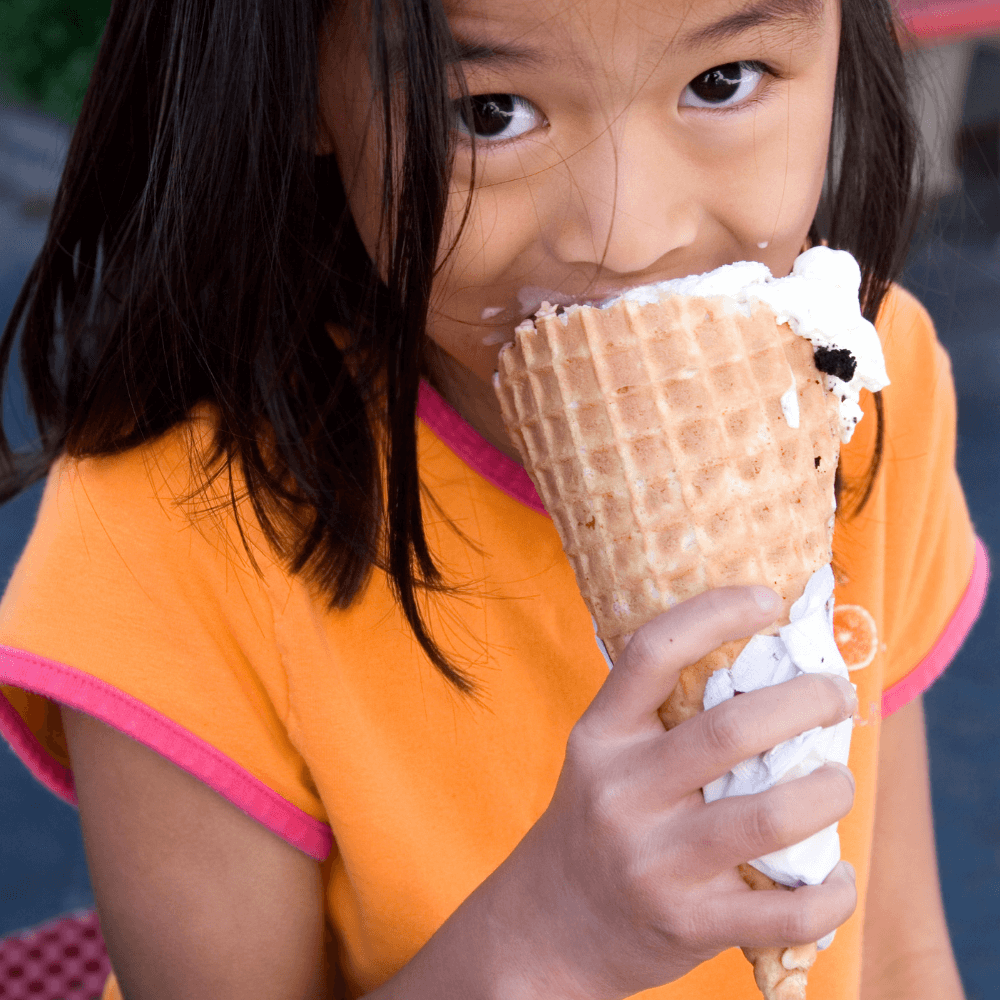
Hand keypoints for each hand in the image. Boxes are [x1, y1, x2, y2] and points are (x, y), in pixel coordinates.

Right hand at [500, 586, 857, 999]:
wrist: (552, 925)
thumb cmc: (596, 822)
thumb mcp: (604, 757)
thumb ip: (659, 715)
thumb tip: (761, 660)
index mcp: (601, 737)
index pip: (653, 652)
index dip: (715, 613)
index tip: (768, 599)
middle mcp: (622, 793)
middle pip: (731, 729)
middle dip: (807, 702)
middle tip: (836, 695)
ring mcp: (654, 862)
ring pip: (770, 814)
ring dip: (829, 791)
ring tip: (839, 781)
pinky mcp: (688, 925)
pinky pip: (786, 910)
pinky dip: (831, 892)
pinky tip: (836, 872)